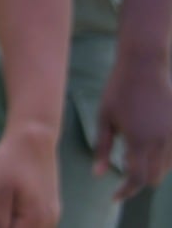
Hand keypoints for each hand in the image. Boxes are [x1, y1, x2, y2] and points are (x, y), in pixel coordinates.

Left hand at [0, 123, 59, 227]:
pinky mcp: (50, 207)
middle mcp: (49, 222)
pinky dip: (20, 220)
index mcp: (36, 221)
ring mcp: (52, 215)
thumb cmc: (12, 162)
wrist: (34, 138)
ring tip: (2, 204)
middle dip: (6, 225)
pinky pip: (34, 223)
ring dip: (13, 223)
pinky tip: (10, 206)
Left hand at [96, 48, 171, 199]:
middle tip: (121, 178)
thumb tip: (98, 175)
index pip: (136, 179)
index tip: (114, 196)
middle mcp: (160, 142)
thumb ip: (102, 147)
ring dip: (151, 170)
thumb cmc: (118, 90)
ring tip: (133, 160)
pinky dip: (162, 160)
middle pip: (153, 178)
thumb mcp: (104, 118)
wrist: (143, 66)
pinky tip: (147, 149)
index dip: (126, 191)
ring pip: (166, 168)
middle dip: (138, 181)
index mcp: (139, 141)